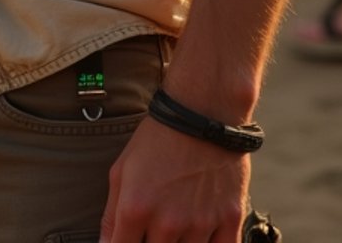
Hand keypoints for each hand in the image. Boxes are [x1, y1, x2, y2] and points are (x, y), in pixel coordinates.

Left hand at [100, 116, 249, 241]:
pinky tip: (202, 237)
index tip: (129, 240)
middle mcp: (168, 223)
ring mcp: (201, 224)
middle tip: (154, 229)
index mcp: (136, 209)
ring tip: (176, 226)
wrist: (202, 110)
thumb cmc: (158, 138)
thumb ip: (111, 214)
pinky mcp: (230, 220)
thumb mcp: (122, 169)